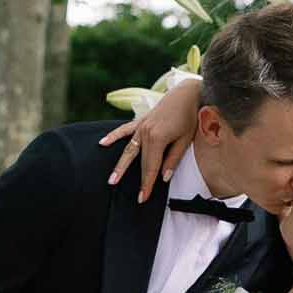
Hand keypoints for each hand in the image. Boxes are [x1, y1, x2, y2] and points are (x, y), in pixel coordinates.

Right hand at [99, 78, 199, 202]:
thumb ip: (173, 159)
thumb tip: (163, 177)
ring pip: (129, 150)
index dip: (148, 184)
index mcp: (158, 139)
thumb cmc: (189, 117)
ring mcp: (141, 126)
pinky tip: (103, 143)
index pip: (151, 167)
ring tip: (112, 179)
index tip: (143, 198)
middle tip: (136, 198)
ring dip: (120, 165)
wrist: (187, 94)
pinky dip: (113, 136)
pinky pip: (124, 130)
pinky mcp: (140, 121)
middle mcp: (146, 133)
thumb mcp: (185, 140)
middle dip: (139, 180)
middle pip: (140, 162)